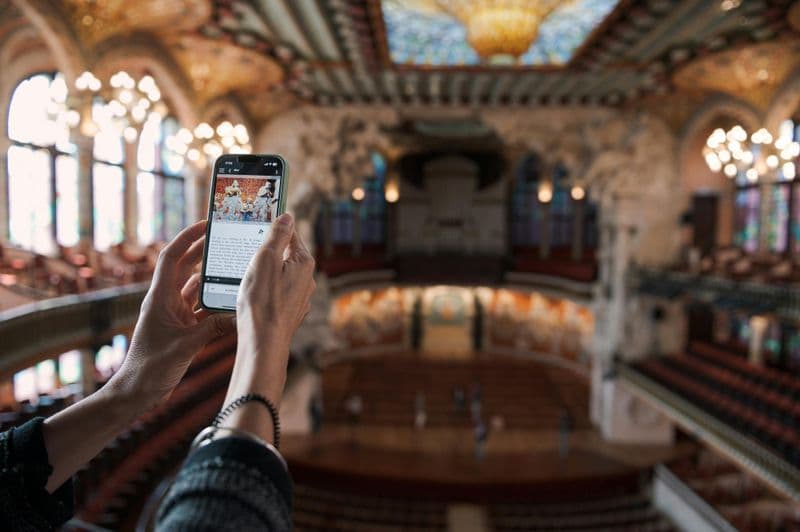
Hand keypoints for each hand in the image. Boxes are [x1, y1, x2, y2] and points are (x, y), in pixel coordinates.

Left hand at [108, 220, 235, 408]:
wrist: (137, 392)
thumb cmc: (151, 368)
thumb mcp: (186, 346)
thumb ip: (213, 328)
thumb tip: (238, 314)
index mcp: (159, 298)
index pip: (172, 257)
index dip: (188, 237)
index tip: (206, 224)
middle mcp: (165, 301)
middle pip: (184, 267)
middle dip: (202, 251)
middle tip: (224, 238)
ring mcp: (173, 314)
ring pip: (194, 287)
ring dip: (210, 276)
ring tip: (232, 265)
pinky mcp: (181, 328)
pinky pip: (201, 308)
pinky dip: (214, 302)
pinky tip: (231, 299)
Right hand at [228, 213, 315, 407]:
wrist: (263, 343)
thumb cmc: (261, 301)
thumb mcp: (264, 259)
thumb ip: (276, 236)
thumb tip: (287, 215)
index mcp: (304, 262)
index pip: (290, 233)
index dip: (273, 226)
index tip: (259, 219)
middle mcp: (308, 279)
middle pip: (285, 254)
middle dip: (267, 250)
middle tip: (246, 248)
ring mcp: (300, 297)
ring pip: (280, 274)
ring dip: (265, 271)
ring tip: (244, 273)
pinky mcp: (291, 311)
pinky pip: (277, 292)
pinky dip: (266, 289)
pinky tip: (251, 294)